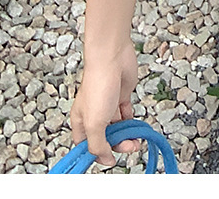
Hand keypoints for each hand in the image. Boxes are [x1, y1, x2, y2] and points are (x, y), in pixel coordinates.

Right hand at [69, 41, 139, 168]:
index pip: (86, 146)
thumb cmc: (99, 85)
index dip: (97, 155)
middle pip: (105, 138)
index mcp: (81, 122)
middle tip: (130, 146)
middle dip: (118, 145)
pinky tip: (137, 126)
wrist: (113, 58)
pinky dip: (132, 122)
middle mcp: (93, 114)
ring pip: (118, 128)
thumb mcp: (95, 123)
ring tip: (136, 139)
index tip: (110, 160)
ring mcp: (108, 105)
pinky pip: (127, 115)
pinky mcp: (121, 96)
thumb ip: (98, 144)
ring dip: (127, 136)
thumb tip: (105, 160)